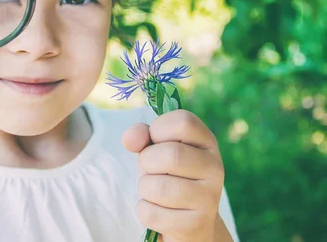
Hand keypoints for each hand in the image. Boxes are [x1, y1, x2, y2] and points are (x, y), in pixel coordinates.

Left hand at [122, 109, 224, 241]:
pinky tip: (160, 212)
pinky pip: (151, 213)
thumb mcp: (155, 150)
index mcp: (206, 142)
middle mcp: (215, 167)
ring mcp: (209, 198)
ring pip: (158, 187)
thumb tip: (130, 139)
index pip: (183, 121)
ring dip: (145, 189)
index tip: (155, 142)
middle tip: (152, 170)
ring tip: (156, 192)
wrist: (187, 222)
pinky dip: (144, 211)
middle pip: (170, 154)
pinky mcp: (197, 225)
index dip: (158, 129)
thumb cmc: (168, 176)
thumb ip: (141, 136)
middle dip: (147, 162)